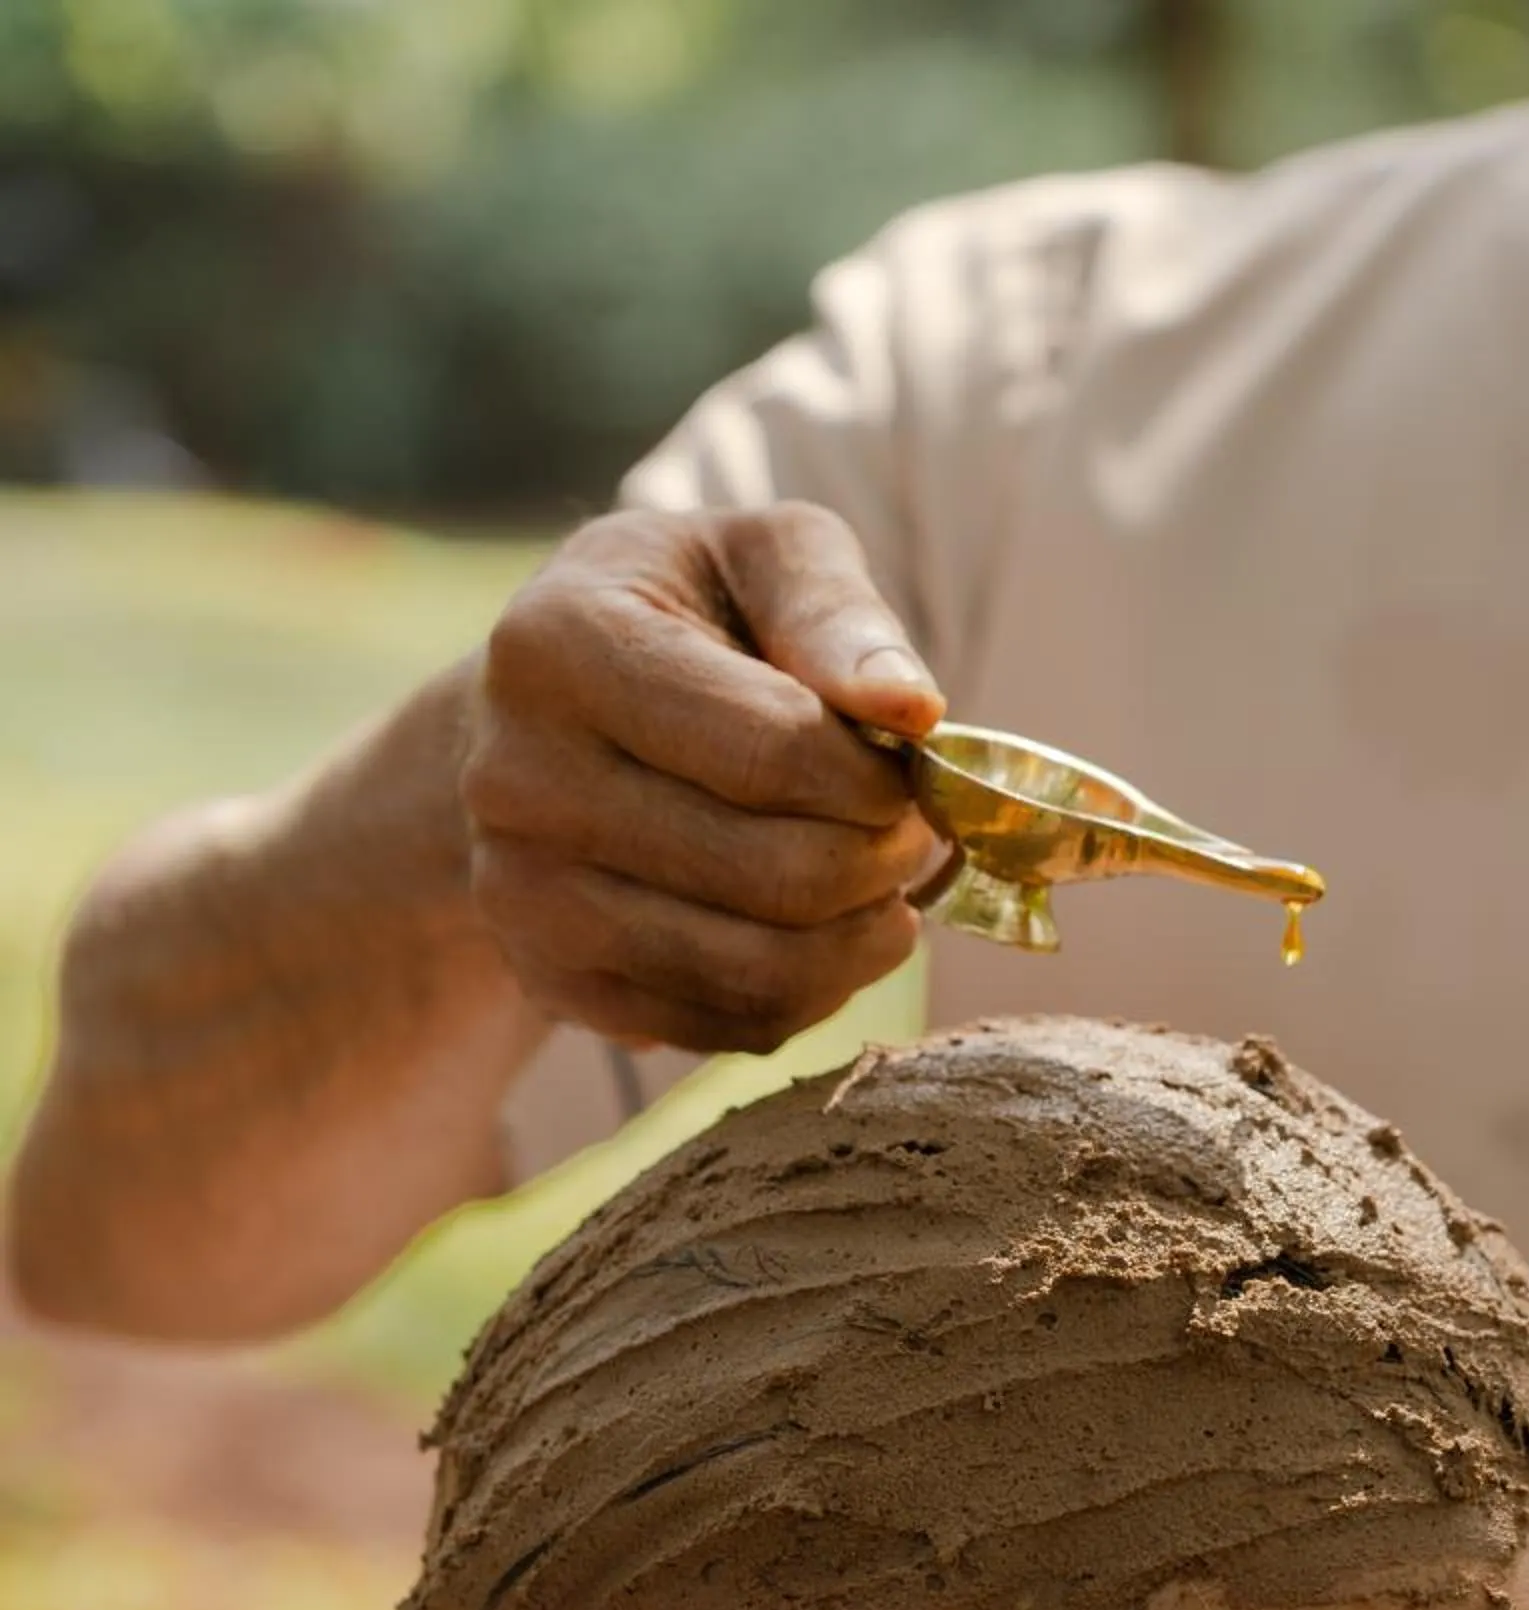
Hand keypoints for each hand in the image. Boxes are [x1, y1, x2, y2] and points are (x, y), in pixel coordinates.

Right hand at [460, 503, 948, 1056]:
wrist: (548, 719)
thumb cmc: (683, 619)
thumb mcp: (758, 559)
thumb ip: (836, 612)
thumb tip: (912, 708)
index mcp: (558, 646)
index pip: (772, 751)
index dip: (877, 778)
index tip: (911, 768)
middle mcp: (516, 779)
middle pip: (773, 876)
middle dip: (879, 862)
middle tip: (910, 836)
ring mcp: (523, 897)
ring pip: (758, 972)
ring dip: (860, 942)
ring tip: (883, 889)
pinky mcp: (556, 984)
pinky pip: (730, 1030)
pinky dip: (811, 996)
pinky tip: (826, 938)